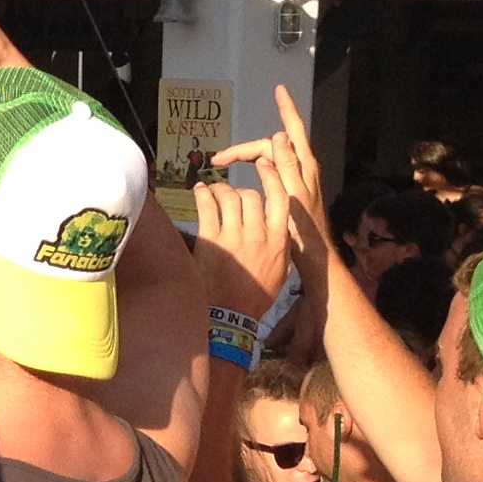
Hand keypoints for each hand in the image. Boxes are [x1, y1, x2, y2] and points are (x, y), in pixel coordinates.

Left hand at [190, 171, 289, 318]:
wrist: (231, 315)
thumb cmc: (256, 297)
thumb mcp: (281, 273)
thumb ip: (282, 250)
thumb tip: (281, 235)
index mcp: (279, 241)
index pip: (280, 200)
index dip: (271, 178)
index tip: (264, 166)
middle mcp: (259, 234)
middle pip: (251, 196)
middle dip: (239, 192)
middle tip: (229, 194)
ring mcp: (235, 236)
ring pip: (230, 198)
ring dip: (220, 190)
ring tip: (213, 190)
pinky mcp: (212, 240)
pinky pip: (208, 207)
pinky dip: (203, 194)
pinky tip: (200, 191)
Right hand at [210, 82, 333, 282]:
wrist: (314, 257)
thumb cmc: (303, 231)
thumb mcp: (292, 196)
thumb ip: (287, 165)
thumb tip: (278, 136)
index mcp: (304, 167)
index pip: (294, 130)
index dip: (286, 109)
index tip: (279, 90)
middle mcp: (304, 169)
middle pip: (272, 146)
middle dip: (246, 147)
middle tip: (219, 158)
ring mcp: (299, 180)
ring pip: (272, 157)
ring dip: (250, 155)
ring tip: (228, 162)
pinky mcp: (293, 191)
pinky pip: (273, 170)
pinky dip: (257, 166)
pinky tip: (248, 173)